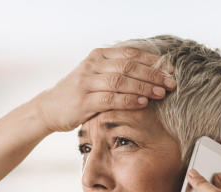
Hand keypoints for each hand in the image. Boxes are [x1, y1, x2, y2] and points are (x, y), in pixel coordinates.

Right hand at [32, 47, 175, 133]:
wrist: (49, 108)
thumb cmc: (78, 94)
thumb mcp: (95, 76)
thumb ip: (116, 71)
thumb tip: (149, 73)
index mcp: (98, 56)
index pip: (130, 54)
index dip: (152, 61)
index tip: (170, 70)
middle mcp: (92, 66)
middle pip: (129, 67)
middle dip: (153, 75)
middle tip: (171, 83)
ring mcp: (87, 83)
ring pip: (121, 81)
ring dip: (144, 87)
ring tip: (161, 93)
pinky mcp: (83, 101)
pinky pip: (110, 99)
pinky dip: (128, 100)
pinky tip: (142, 103)